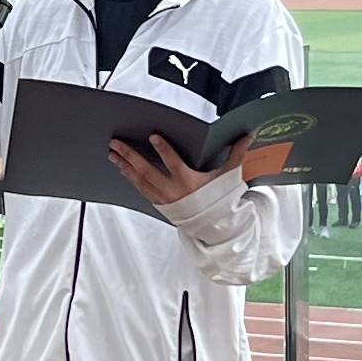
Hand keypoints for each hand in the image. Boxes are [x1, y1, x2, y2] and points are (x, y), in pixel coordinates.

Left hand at [109, 132, 244, 207]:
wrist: (212, 226)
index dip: (163, 150)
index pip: (173, 163)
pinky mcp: (158, 203)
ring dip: (124, 166)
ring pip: (139, 180)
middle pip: (147, 171)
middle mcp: (172, 191)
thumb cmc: (219, 198)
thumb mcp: (228, 176)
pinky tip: (122, 167)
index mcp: (189, 182)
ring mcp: (163, 198)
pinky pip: (140, 189)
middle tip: (116, 143)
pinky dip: (130, 177)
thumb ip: (237, 154)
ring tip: (112, 153)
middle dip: (130, 156)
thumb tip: (249, 135)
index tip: (152, 136)